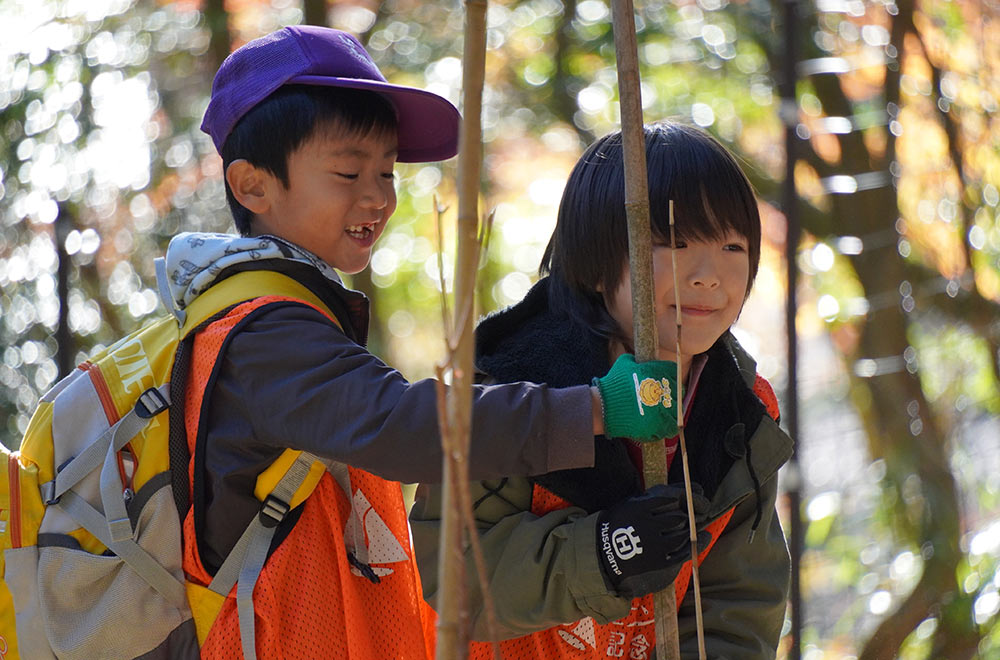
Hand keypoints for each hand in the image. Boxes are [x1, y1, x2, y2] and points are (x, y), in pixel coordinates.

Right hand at [593, 354, 678, 440]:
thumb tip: (637, 361)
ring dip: (671, 412)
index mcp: (658, 372)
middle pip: (678, 392)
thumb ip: (635, 361)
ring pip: (677, 411)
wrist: (605, 406)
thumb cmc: (614, 385)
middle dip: (671, 395)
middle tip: (661, 399)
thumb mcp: (624, 363)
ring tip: (660, 414)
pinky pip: (671, 428)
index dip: (669, 378)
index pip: (673, 372)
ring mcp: (664, 409)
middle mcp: (665, 390)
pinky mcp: (659, 425)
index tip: (664, 383)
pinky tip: (660, 425)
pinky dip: (667, 427)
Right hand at [595, 483, 710, 599]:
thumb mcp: (630, 504)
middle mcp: (649, 525)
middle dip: (689, 514)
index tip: (688, 497)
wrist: (603, 553)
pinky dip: (695, 544)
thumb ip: (651, 497)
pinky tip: (703, 538)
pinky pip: (682, 552)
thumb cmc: (618, 525)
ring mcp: (654, 544)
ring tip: (693, 525)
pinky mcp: (659, 560)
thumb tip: (679, 491)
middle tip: (696, 512)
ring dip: (690, 529)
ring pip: (682, 533)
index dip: (684, 497)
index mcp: (641, 508)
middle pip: (679, 516)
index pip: (672, 499)